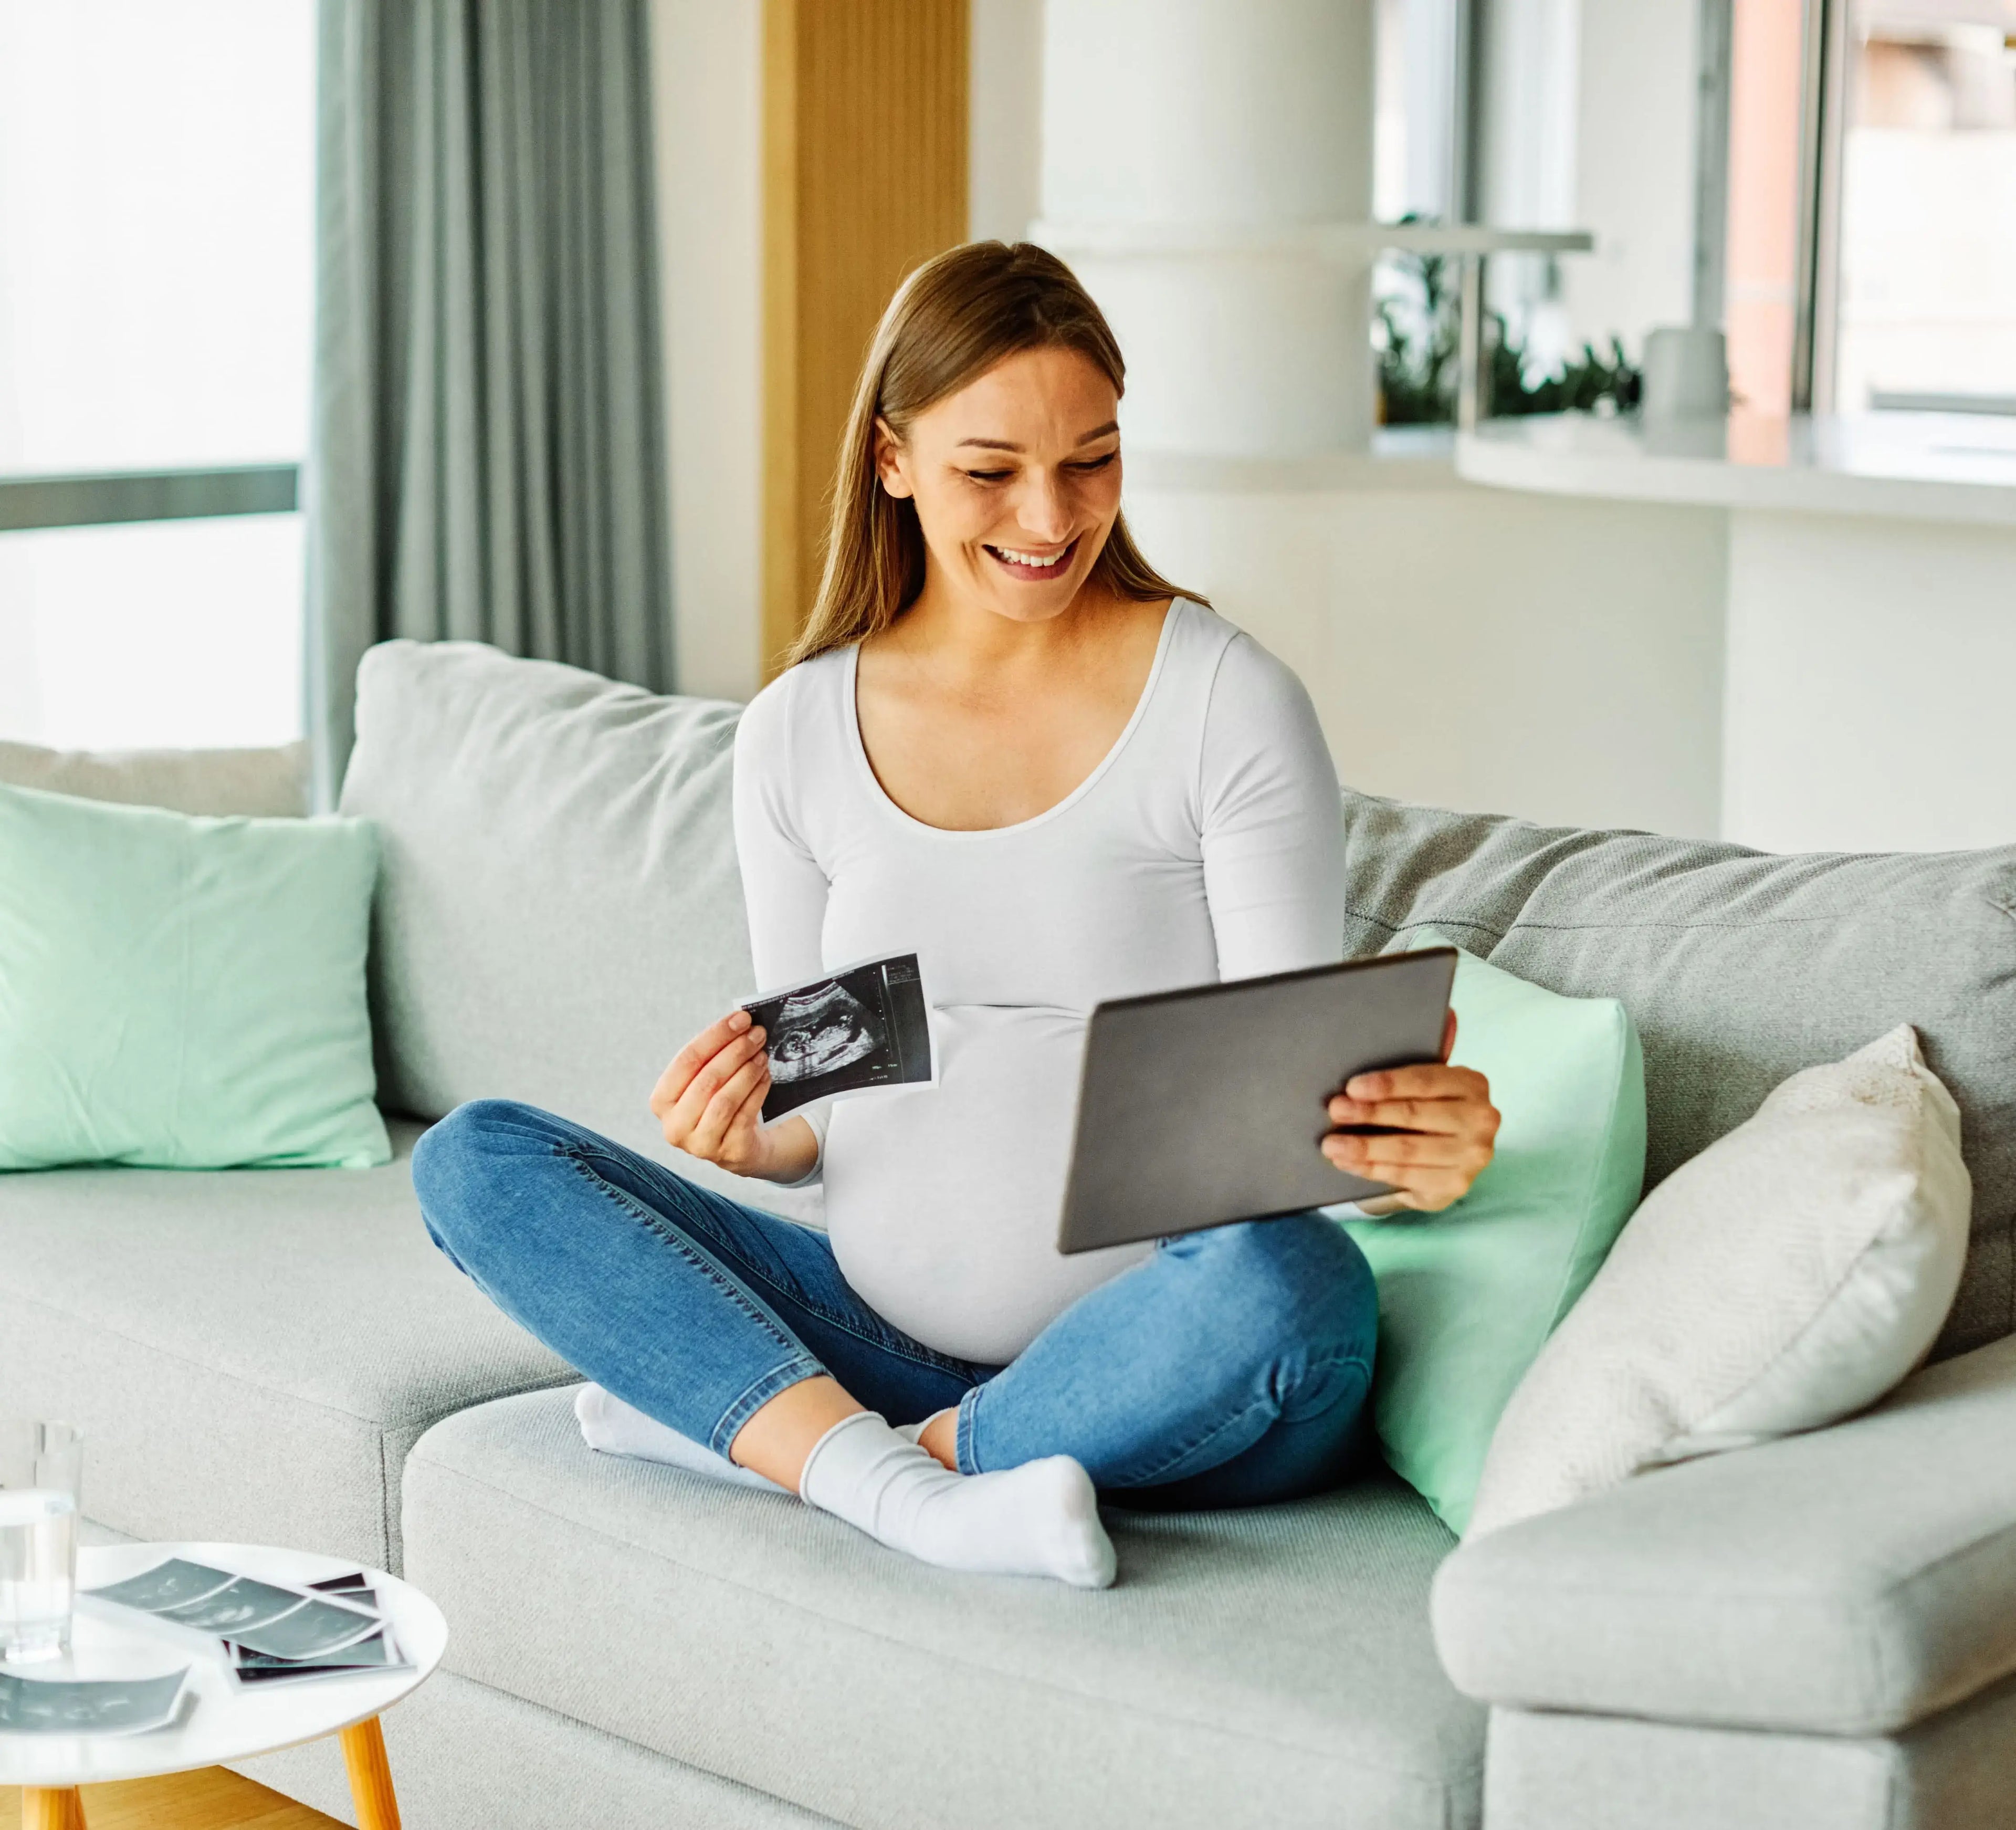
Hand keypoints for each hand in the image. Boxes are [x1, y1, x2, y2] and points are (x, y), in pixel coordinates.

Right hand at [650, 1010, 777, 1177]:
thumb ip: (713, 1055)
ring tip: (762, 1054)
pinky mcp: (729, 1152)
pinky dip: (758, 1090)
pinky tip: (766, 1075)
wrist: (738, 1145)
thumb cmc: (717, 1101)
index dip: (715, 1036)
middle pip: (707, 1079)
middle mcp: (674, 1127)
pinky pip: (745, 1114)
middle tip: (758, 1033)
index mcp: (661, 1102)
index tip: (740, 1018)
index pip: (686, 1060)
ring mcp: (700, 1144)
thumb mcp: (705, 1081)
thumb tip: (740, 1022)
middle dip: (736, 1051)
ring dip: (747, 1071)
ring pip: (725, 1099)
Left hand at [1320, 1010, 1499, 1213]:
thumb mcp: (1430, 1081)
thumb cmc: (1431, 1109)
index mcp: (1473, 1084)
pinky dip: (1372, 1170)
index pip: (1426, 1081)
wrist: (1450, 1159)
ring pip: (1408, 1151)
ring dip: (1364, 1148)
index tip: (1352, 1087)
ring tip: (1331, 1144)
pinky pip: (1406, 1178)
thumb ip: (1431, 1052)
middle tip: (1335, 1111)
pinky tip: (1348, 1163)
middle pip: (1414, 1116)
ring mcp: (1472, 1157)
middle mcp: (1481, 1120)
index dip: (1387, 1084)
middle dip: (1369, 1114)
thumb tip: (1446, 1013)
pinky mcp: (1455, 1186)